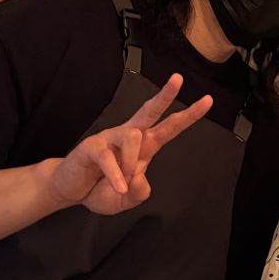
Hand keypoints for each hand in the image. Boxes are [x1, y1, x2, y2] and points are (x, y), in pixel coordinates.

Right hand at [50, 75, 211, 215]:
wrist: (70, 191)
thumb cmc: (101, 189)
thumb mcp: (127, 200)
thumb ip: (139, 192)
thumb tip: (139, 177)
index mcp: (144, 147)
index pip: (170, 127)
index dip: (189, 115)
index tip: (208, 101)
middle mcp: (129, 136)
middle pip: (150, 111)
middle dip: (165, 95)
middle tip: (178, 79)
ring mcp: (110, 139)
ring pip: (133, 136)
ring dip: (132, 162)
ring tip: (122, 183)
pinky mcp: (92, 146)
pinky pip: (108, 157)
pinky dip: (115, 175)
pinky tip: (116, 186)